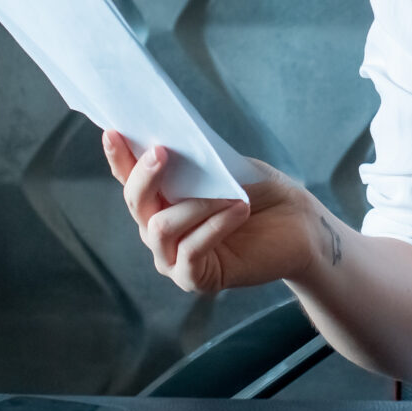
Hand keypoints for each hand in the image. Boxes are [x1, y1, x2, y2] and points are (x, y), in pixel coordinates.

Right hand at [100, 130, 337, 293]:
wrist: (299, 224)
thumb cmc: (259, 192)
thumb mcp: (225, 167)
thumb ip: (194, 162)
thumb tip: (165, 144)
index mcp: (161, 199)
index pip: (130, 178)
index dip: (119, 156)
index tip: (112, 131)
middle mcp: (157, 229)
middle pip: (135, 202)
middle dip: (145, 175)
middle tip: (163, 151)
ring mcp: (171, 257)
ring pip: (160, 227)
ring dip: (196, 205)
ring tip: (232, 194)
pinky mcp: (193, 278)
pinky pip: (191, 251)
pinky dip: (215, 226)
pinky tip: (238, 211)